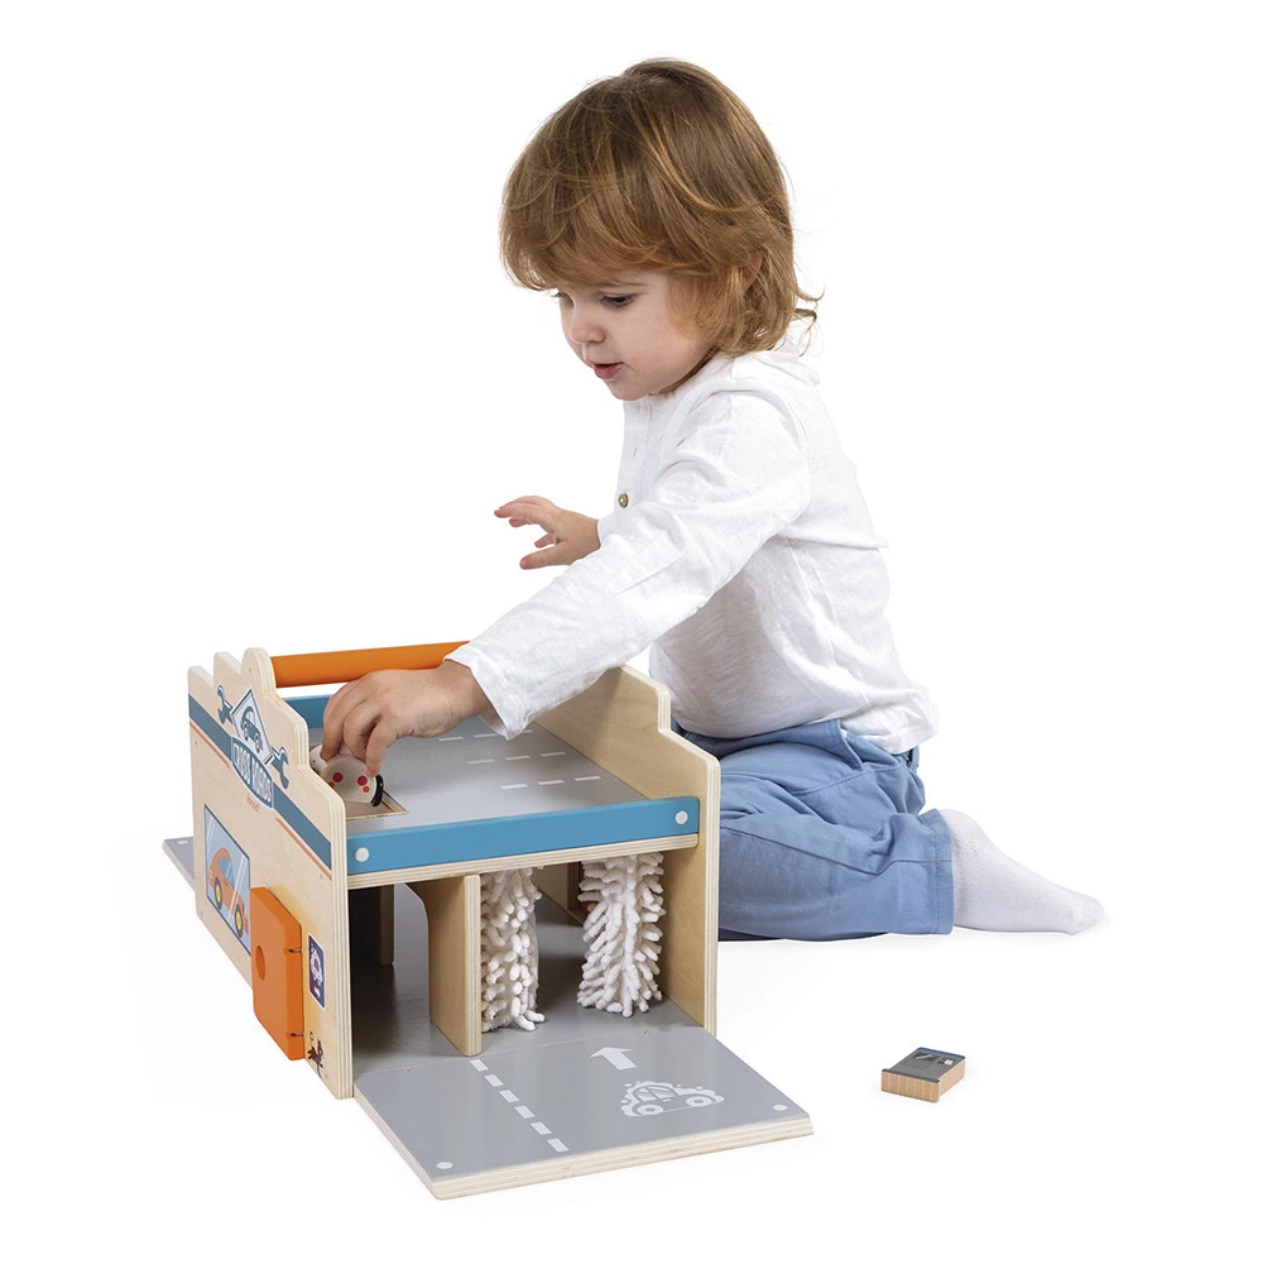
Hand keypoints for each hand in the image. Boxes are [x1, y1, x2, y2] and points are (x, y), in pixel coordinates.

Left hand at [319, 661, 488, 776]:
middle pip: (337, 717)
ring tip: (363, 758)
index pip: (336, 703)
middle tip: (335, 756)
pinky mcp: (398, 718)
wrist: (455, 689)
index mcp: (369, 681)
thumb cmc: (429, 693)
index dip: (328, 725)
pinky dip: (372, 759)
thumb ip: (371, 707)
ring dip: (354, 750)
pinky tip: (375, 765)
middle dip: (332, 742)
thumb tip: (356, 733)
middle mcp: (373, 688)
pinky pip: (375, 745)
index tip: (329, 740)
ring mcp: (384, 702)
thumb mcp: (392, 692)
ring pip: (351, 730)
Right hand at [494, 496, 599, 568]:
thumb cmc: (590, 545)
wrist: (610, 539)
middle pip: (532, 503)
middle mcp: (558, 515)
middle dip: (515, 506)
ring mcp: (564, 519)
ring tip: (513, 524)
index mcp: (553, 519)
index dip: (511, 510)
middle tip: (501, 511)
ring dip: (525, 515)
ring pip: (540, 511)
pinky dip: (539, 529)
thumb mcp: (563, 556)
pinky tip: (537, 542)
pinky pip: (550, 524)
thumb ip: (540, 559)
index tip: (497, 513)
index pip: (527, 510)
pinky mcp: (570, 526)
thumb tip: (521, 563)